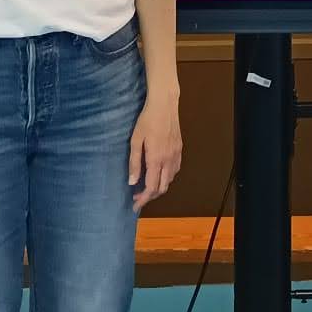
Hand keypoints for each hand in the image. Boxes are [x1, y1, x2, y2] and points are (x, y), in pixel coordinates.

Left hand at [129, 93, 181, 212]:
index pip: (151, 188)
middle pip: (162, 187)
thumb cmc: (147, 120)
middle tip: (137, 196)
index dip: (143, 200)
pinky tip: (159, 173)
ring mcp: (176, 155)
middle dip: (150, 196)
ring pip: (169, 180)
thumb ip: (134, 162)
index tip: (135, 206)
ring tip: (146, 186)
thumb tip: (132, 182)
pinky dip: (166, 177)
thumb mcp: (135, 140)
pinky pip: (175, 170)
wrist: (165, 105)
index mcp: (156, 159)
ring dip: (159, 187)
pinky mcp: (179, 149)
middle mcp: (168, 160)